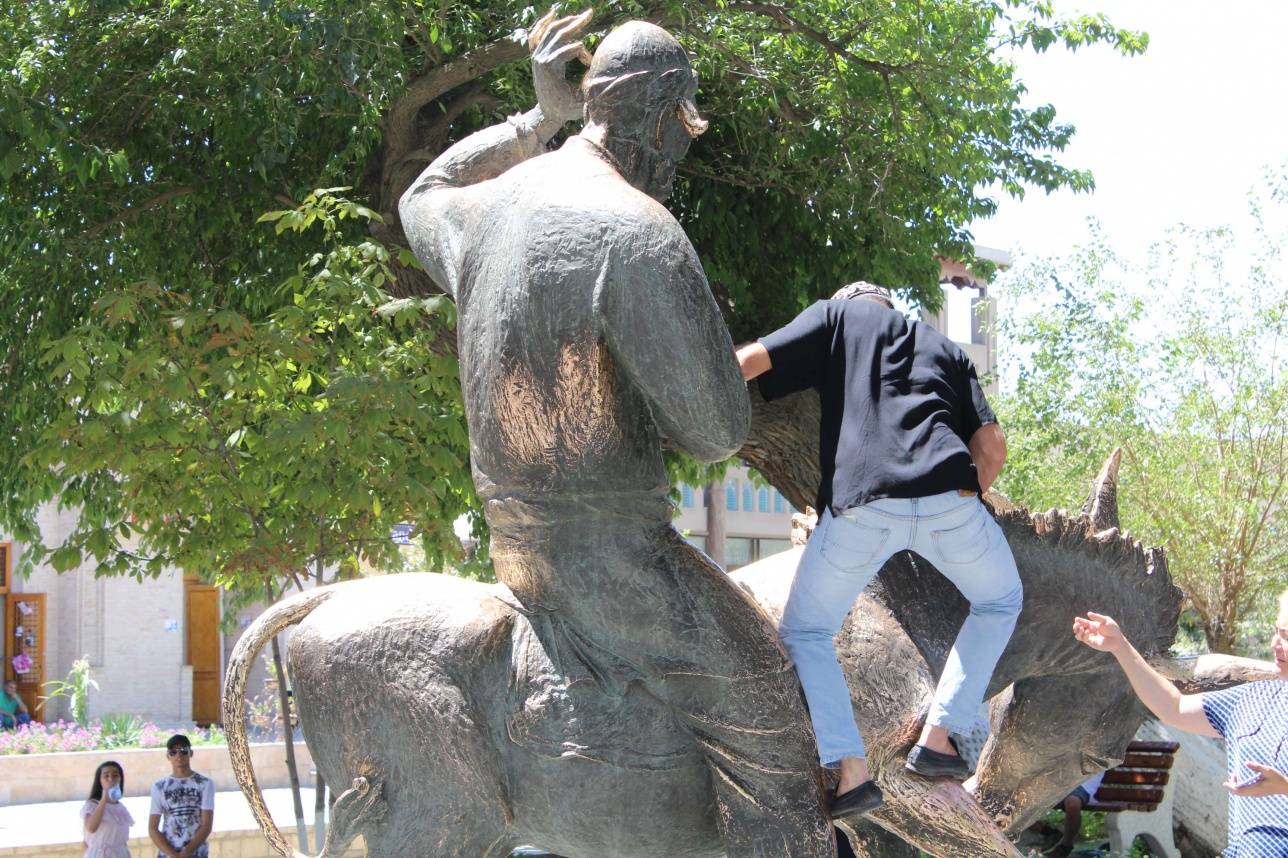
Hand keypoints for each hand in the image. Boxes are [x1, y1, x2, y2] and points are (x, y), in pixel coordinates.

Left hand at [528, 8, 592, 124]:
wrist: (546, 113)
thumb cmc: (565, 109)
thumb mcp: (581, 102)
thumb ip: (590, 87)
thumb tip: (598, 72)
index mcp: (551, 68)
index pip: (571, 48)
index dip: (584, 54)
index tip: (590, 66)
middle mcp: (541, 58)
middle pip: (559, 33)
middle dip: (576, 23)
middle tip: (589, 14)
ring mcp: (536, 55)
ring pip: (550, 30)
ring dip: (565, 21)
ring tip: (580, 16)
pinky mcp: (535, 56)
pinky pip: (536, 35)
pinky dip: (543, 23)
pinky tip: (553, 14)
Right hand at [1073, 612, 1125, 652]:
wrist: (1117, 640)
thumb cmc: (1113, 629)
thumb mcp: (1106, 621)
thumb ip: (1097, 617)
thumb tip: (1088, 613)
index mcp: (1092, 624)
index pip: (1082, 622)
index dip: (1078, 620)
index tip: (1077, 619)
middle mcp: (1090, 630)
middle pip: (1078, 628)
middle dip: (1076, 626)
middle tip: (1077, 624)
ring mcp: (1090, 636)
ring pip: (1078, 634)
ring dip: (1077, 631)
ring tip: (1081, 628)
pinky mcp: (1091, 642)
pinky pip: (1083, 639)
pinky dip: (1083, 635)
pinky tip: (1087, 632)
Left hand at [1225, 762, 1287, 796]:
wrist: (1286, 787)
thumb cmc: (1278, 779)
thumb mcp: (1268, 771)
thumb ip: (1257, 767)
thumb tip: (1246, 763)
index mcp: (1256, 789)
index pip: (1240, 791)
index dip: (1231, 787)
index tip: (1225, 783)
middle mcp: (1255, 793)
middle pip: (1239, 792)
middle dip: (1232, 785)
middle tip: (1232, 775)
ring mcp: (1256, 794)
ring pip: (1242, 792)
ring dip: (1236, 785)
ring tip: (1234, 776)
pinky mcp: (1258, 793)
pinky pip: (1246, 791)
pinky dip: (1241, 786)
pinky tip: (1240, 779)